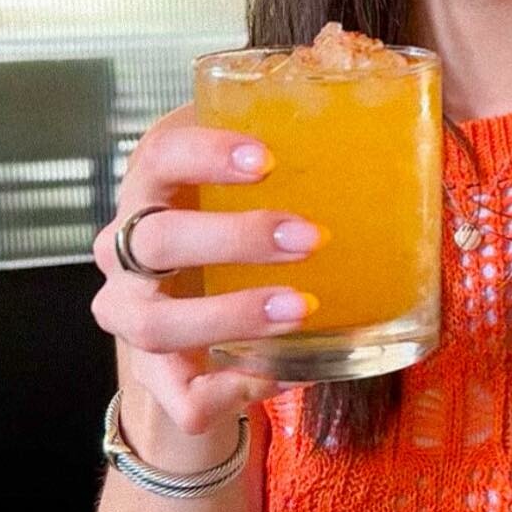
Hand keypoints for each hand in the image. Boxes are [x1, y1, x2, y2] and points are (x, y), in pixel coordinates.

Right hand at [91, 104, 323, 436]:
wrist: (195, 321)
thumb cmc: (231, 229)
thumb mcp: (250, 183)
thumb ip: (298, 150)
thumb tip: (387, 114)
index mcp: (151, 190)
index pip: (159, 156)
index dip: (205, 155)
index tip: (267, 158)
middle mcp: (124, 253)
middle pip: (154, 240)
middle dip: (234, 238)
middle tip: (309, 238)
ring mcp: (132, 316)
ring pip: (155, 324)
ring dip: (230, 315)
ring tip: (302, 308)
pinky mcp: (154, 377)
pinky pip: (180, 397)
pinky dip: (228, 392)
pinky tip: (280, 375)